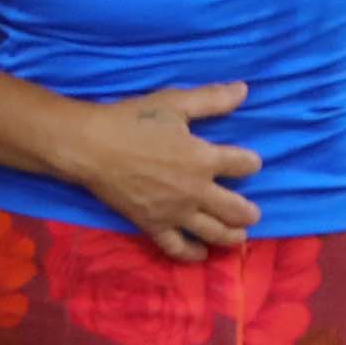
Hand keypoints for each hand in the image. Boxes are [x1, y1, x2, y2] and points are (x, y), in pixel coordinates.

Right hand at [59, 84, 262, 260]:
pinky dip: (193, 254)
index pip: (243, 165)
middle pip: (236, 209)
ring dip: (232, 236)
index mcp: (204, 159)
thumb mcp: (174, 102)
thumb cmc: (133, 121)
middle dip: (249, 212)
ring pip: (214, 233)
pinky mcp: (153, 226)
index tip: (251, 163)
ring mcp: (175, 213)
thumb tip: (244, 90)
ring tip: (240, 236)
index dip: (251, 163)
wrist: (92, 147)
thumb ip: (211, 99)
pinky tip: (201, 254)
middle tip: (253, 213)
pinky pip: (178, 248)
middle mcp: (196, 191)